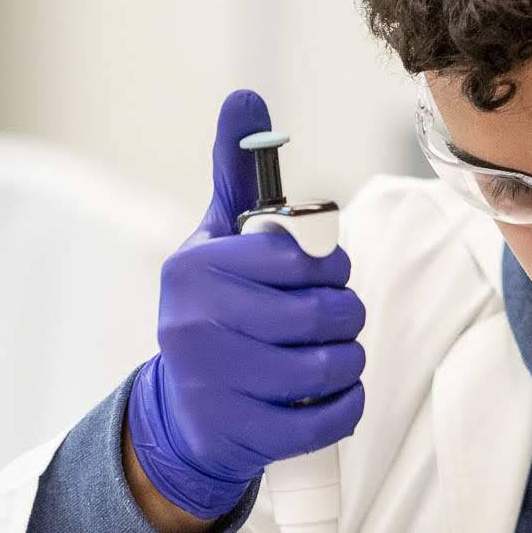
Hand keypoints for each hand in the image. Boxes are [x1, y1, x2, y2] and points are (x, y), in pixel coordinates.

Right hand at [123, 89, 366, 523]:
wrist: (182, 415)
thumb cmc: (214, 312)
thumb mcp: (214, 241)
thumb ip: (236, 172)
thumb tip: (244, 96)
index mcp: (193, 269)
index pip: (295, 256)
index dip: (329, 264)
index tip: (326, 272)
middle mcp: (194, 325)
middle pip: (319, 313)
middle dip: (346, 313)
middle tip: (338, 316)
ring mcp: (215, 386)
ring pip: (328, 366)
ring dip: (349, 360)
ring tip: (334, 354)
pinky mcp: (241, 436)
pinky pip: (326, 419)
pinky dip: (346, 404)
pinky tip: (334, 393)